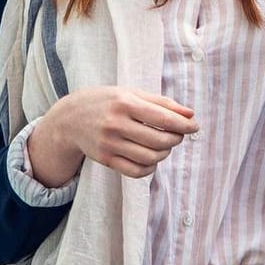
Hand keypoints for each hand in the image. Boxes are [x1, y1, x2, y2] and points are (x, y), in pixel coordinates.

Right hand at [26, 87, 196, 185]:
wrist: (69, 118)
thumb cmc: (106, 101)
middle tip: (177, 135)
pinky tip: (152, 157)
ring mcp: (109, 144)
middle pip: (159, 140)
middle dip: (175, 139)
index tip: (195, 126)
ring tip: (164, 145)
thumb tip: (190, 114)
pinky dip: (151, 167)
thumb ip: (161, 102)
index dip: (184, 125)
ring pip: (150, 157)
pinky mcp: (105, 160)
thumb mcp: (131, 93)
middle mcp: (116, 124)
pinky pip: (136, 171)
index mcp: (124, 103)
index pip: (163, 118)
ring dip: (165, 153)